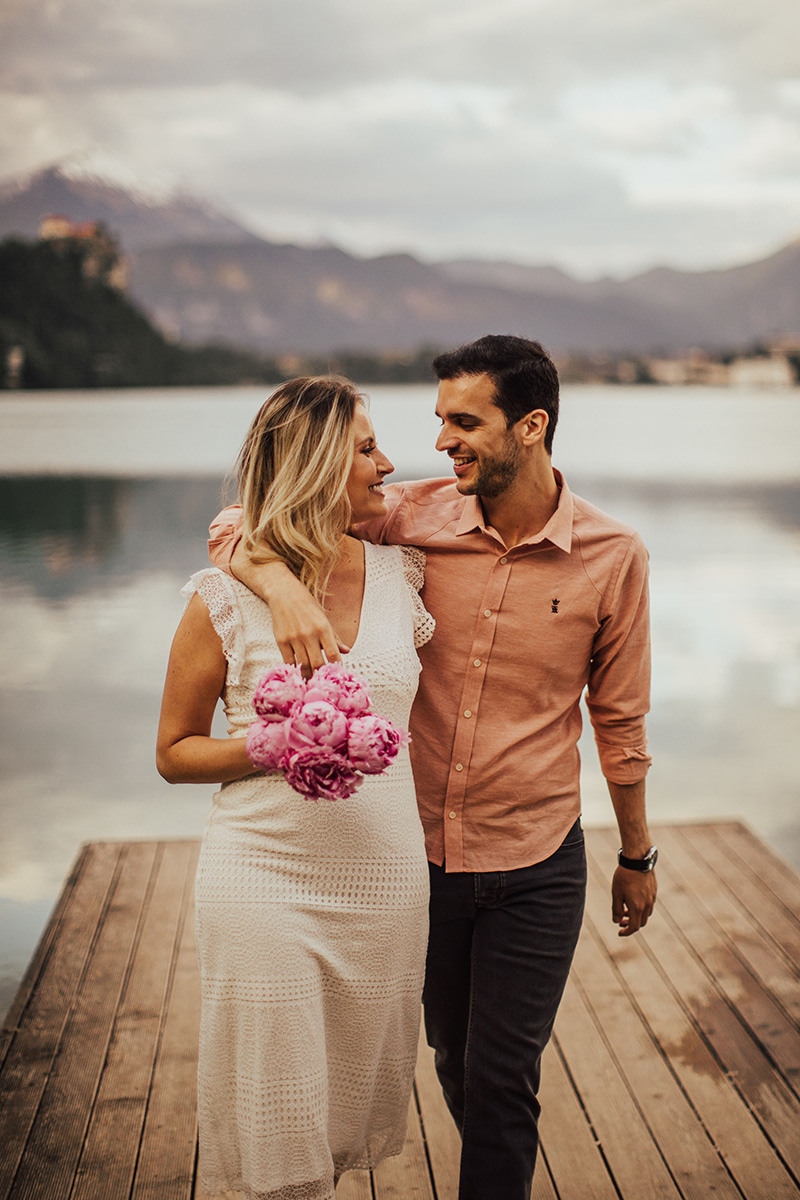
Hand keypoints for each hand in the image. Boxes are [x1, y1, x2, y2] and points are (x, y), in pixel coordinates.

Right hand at [230, 545, 346, 676]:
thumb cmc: (306, 605)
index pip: (333, 654)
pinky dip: (295, 670)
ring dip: (308, 676)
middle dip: (322, 676)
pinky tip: (298, 674)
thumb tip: (347, 651)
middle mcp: (309, 634)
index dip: (336, 668)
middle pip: (318, 663)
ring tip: (312, 683)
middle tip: (324, 685)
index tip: (337, 676)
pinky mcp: (281, 641)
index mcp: (323, 628)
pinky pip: (289, 661)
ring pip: (303, 665)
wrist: (284, 593)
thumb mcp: (324, 617)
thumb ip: (334, 636)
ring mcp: (294, 638)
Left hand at [611, 866, 656, 936]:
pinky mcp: (654, 890)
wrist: (637, 859)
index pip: (634, 927)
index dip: (626, 932)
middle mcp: (647, 904)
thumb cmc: (624, 876)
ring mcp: (652, 897)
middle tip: (621, 920)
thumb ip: (616, 909)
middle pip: (641, 922)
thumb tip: (616, 921)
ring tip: (624, 909)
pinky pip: (649, 904)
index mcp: (637, 907)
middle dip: (631, 924)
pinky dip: (641, 907)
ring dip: (636, 915)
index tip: (619, 932)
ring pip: (646, 913)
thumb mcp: (616, 893)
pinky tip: (632, 899)